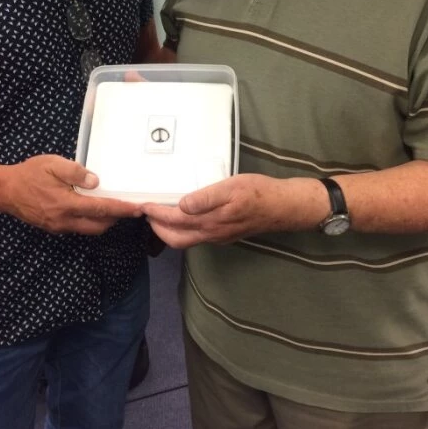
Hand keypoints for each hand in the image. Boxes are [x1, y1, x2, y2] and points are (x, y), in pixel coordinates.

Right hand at [0, 153, 143, 235]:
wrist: (5, 190)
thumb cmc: (29, 174)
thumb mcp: (53, 164)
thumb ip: (76, 173)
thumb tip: (96, 182)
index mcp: (67, 204)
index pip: (101, 209)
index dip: (122, 209)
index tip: (138, 209)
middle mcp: (65, 220)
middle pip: (99, 225)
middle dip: (116, 218)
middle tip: (127, 207)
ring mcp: (59, 227)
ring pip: (89, 229)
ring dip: (103, 221)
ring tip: (112, 207)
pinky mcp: (54, 228)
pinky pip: (78, 228)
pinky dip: (89, 221)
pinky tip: (91, 208)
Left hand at [142, 173, 283, 248]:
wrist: (284, 207)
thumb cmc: (258, 193)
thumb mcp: (232, 188)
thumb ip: (205, 198)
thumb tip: (181, 206)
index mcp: (210, 221)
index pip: (174, 222)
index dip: (156, 214)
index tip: (143, 205)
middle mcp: (212, 234)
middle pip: (176, 240)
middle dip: (157, 228)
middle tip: (147, 212)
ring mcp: (219, 237)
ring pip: (187, 240)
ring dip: (169, 231)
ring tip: (160, 215)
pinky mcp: (226, 235)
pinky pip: (198, 237)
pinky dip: (184, 230)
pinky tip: (184, 217)